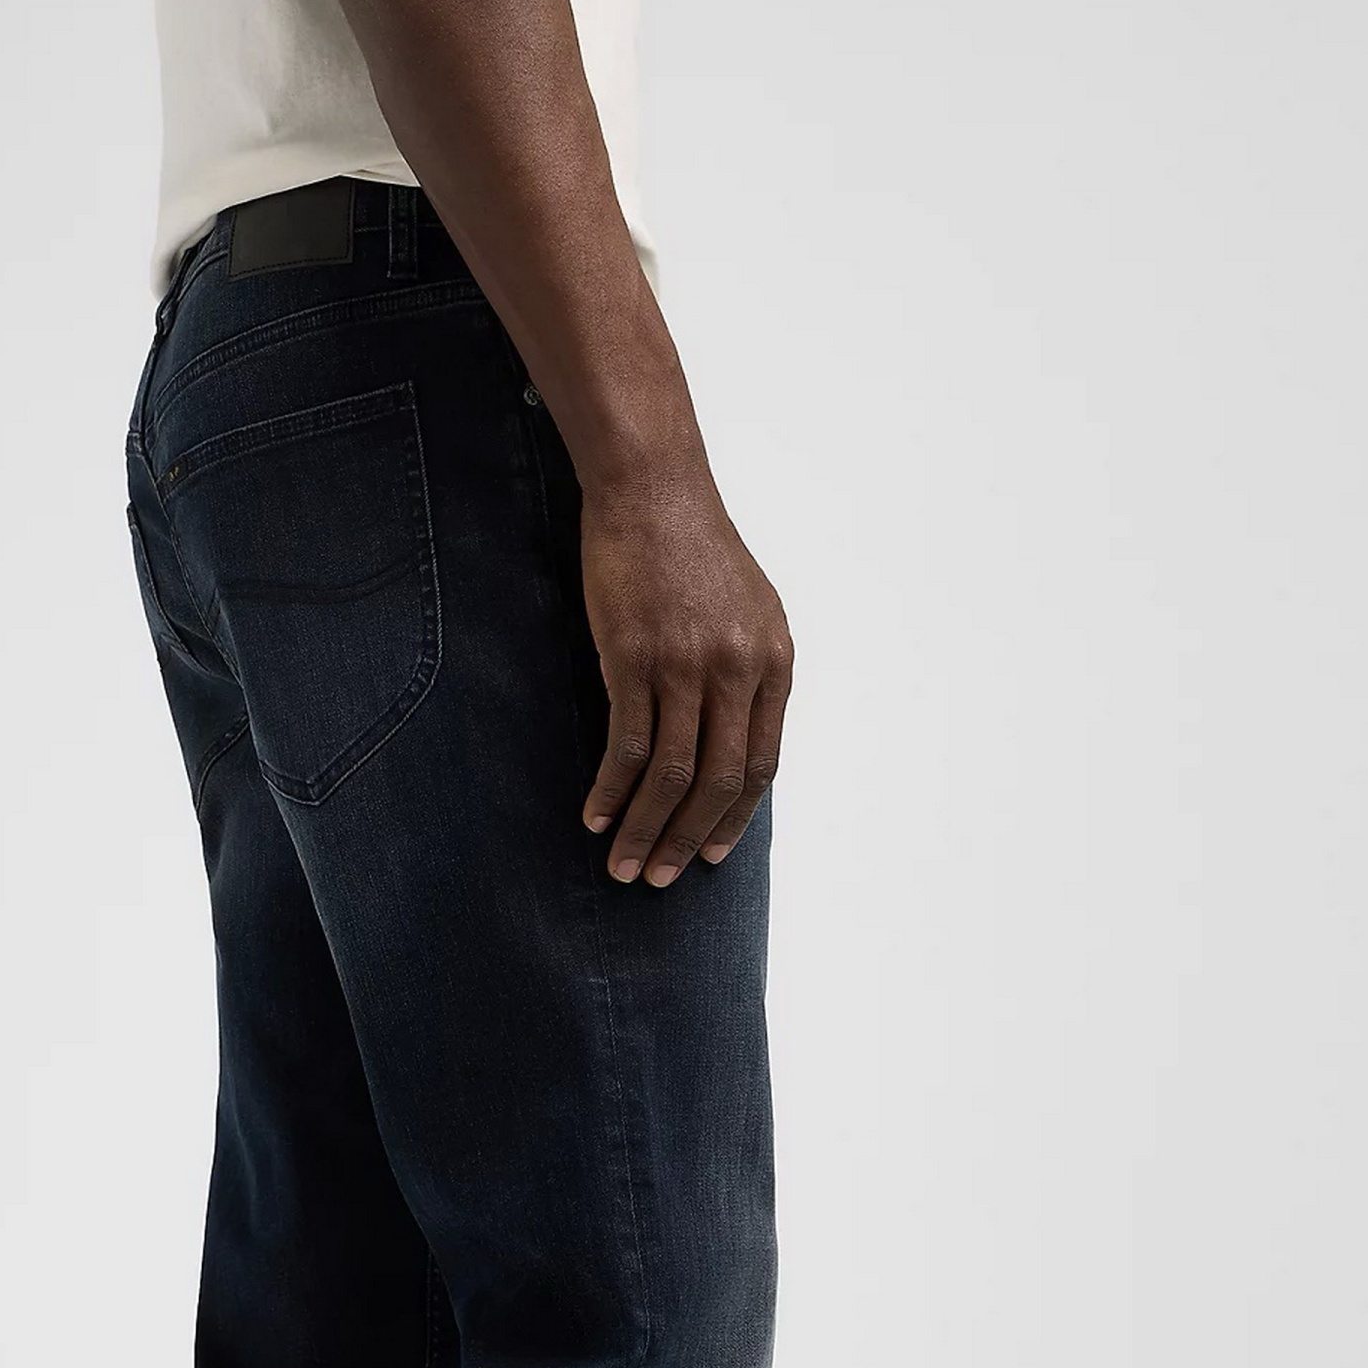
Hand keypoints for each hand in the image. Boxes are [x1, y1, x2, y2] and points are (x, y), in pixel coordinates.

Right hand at [578, 468, 792, 883]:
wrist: (652, 490)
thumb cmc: (693, 549)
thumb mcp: (748, 611)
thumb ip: (746, 676)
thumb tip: (729, 744)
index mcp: (773, 663)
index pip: (760, 766)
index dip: (735, 820)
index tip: (711, 857)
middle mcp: (737, 670)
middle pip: (717, 781)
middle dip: (686, 840)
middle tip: (657, 877)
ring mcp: (687, 665)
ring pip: (670, 774)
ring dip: (644, 829)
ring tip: (620, 864)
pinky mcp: (635, 657)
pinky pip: (626, 746)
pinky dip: (610, 790)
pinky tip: (594, 815)